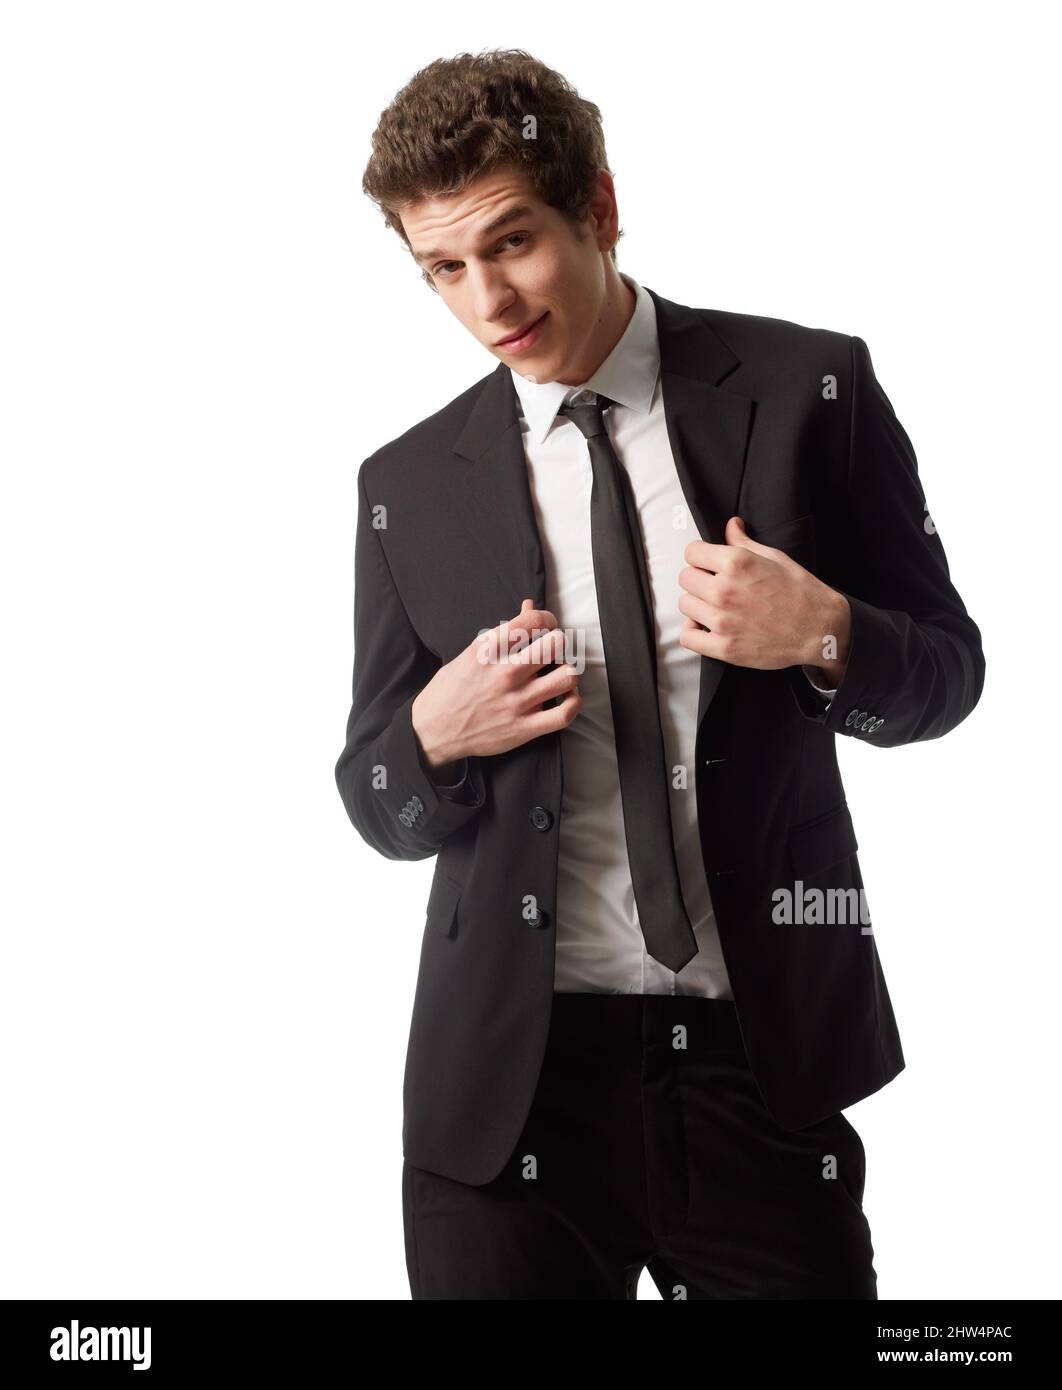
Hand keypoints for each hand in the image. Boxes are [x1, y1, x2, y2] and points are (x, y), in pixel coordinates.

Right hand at [411, 599, 581, 766]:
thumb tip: (528, 606)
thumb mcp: (470, 653)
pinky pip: (565, 714)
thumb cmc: (450, 690)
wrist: (433, 731)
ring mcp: (517, 702)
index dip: (547, 619)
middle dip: (560, 643)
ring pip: (567, 677)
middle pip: (557, 644)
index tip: (547, 626)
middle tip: (554, 651)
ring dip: (568, 672)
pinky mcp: (524, 728)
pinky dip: (573, 702)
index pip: (533, 620)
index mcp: (488, 651)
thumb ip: (503, 632)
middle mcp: (505, 674)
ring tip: (559, 673)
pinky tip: (566, 697)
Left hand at [677, 516, 850, 678]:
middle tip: (714, 584)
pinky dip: (693, 631)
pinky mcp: (725, 647)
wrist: (820, 629)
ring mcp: (723, 620)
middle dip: (698, 578)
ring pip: (685, 604)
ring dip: (696, 603)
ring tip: (713, 605)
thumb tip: (730, 525)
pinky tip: (705, 626)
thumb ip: (744, 542)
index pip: (692, 552)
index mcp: (736, 563)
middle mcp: (725, 590)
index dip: (700, 555)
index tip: (708, 562)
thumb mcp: (774, 557)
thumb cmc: (801, 592)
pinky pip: (688, 637)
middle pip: (685, 577)